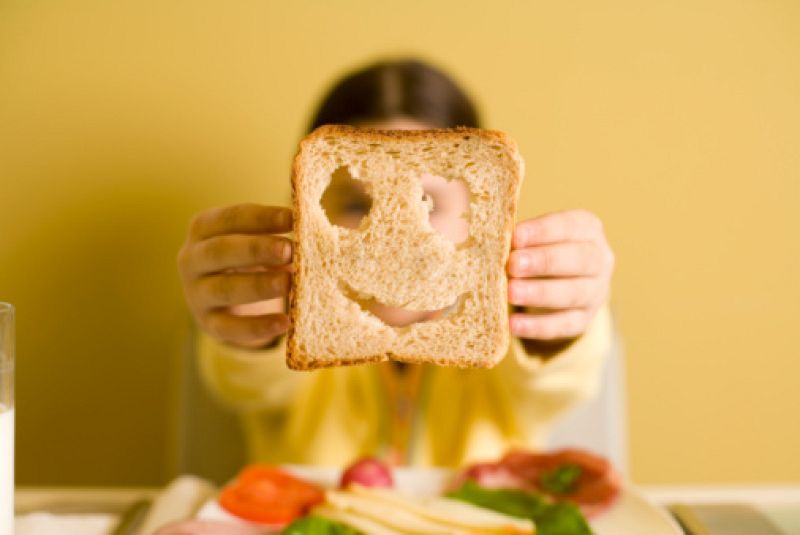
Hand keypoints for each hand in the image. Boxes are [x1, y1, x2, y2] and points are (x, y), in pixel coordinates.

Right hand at [177, 204, 292, 348]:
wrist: (226, 301)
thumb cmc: (248, 259)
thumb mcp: (256, 241)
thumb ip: (276, 235)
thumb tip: (312, 232)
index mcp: (204, 228)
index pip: (231, 218)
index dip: (262, 217)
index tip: (293, 218)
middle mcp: (192, 258)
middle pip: (221, 250)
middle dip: (256, 249)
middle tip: (289, 250)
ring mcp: (197, 293)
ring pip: (224, 288)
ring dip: (259, 285)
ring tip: (290, 282)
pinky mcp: (208, 323)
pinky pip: (230, 327)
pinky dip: (258, 326)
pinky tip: (285, 323)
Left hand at [507, 210, 613, 340]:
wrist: (562, 281)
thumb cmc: (539, 249)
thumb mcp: (537, 236)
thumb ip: (519, 236)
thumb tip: (491, 239)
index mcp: (587, 229)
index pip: (570, 226)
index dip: (543, 231)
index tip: (516, 236)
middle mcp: (599, 259)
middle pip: (579, 259)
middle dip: (545, 261)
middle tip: (513, 264)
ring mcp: (595, 292)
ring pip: (573, 293)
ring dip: (540, 293)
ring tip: (511, 293)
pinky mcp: (584, 320)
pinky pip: (564, 325)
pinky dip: (538, 326)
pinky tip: (514, 324)